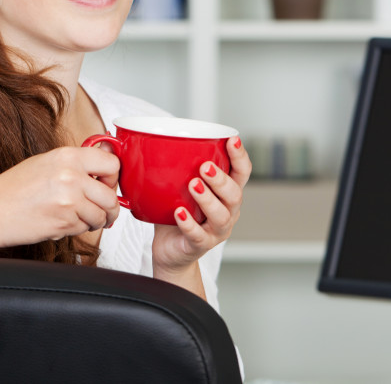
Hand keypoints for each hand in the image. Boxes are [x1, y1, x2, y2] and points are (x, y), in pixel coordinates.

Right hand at [0, 146, 120, 247]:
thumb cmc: (13, 188)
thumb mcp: (47, 162)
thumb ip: (78, 161)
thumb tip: (107, 156)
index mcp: (68, 156)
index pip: (112, 163)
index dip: (113, 176)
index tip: (108, 183)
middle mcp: (71, 176)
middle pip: (111, 195)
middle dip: (110, 206)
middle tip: (102, 208)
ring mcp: (69, 201)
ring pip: (102, 215)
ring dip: (95, 220)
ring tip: (78, 215)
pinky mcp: (64, 222)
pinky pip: (85, 228)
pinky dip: (78, 228)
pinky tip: (62, 220)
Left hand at [151, 136, 251, 281]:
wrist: (171, 251)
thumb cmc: (178, 214)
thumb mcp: (181, 188)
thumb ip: (176, 168)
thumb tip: (149, 140)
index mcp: (226, 194)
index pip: (242, 173)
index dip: (240, 156)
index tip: (232, 140)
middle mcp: (227, 211)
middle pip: (235, 195)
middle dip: (221, 180)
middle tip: (205, 167)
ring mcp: (216, 231)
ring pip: (220, 216)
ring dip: (208, 199)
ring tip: (193, 185)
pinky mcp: (199, 246)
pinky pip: (198, 236)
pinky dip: (189, 224)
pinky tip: (179, 213)